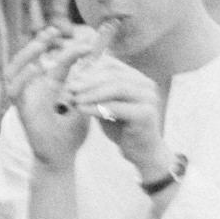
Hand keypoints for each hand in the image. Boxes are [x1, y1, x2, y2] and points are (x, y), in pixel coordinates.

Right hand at [1, 29, 98, 170]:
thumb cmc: (70, 133)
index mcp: (46, 87)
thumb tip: (101, 63)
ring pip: (12, 72)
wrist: (61, 158)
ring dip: (25, 56)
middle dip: (36, 44)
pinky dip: (23, 79)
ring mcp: (23, 100)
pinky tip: (36, 69)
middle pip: (24, 60)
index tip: (78, 38)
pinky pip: (15, 92)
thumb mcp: (81, 103)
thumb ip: (85, 85)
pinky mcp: (20, 112)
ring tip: (41, 45)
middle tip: (51, 31)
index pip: (51, 62)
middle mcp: (32, 91)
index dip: (63, 49)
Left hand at [62, 52, 171, 182]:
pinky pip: (117, 107)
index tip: (73, 77)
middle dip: (89, 80)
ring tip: (75, 98)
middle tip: (71, 87)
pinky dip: (97, 107)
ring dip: (92, 93)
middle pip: (113, 74)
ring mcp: (148, 98)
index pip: (111, 65)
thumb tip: (76, 75)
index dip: (90, 69)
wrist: (143, 154)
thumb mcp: (108, 105)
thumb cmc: (123, 129)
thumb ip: (97, 91)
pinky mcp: (146, 114)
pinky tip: (82, 109)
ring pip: (116, 88)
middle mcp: (146, 85)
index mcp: (138, 79)